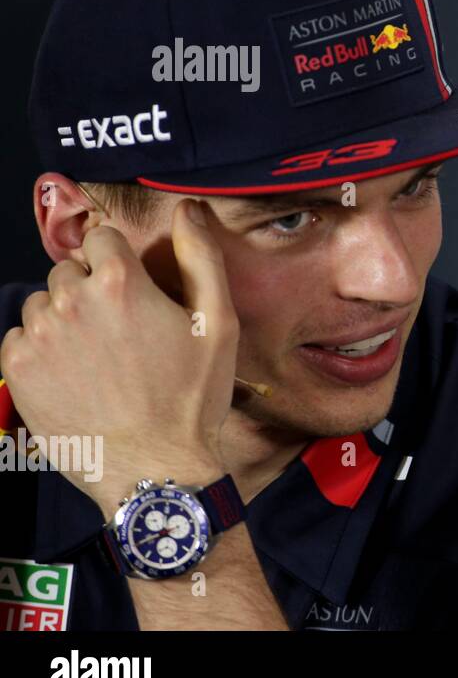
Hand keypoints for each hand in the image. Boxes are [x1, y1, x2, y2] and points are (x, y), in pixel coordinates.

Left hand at [1, 200, 237, 516]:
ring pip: (43, 303)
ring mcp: (38, 335)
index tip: (134, 290)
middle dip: (91, 289)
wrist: (153, 467)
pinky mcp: (17, 369)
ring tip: (98, 355)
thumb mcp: (218, 324)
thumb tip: (190, 210)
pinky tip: (75, 374)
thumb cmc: (191, 397)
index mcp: (120, 282)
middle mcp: (70, 300)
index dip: (120, 261)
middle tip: (122, 330)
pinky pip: (20, 337)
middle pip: (69, 270)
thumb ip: (202, 257)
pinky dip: (42, 349)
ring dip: (65, 318)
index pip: (101, 238)